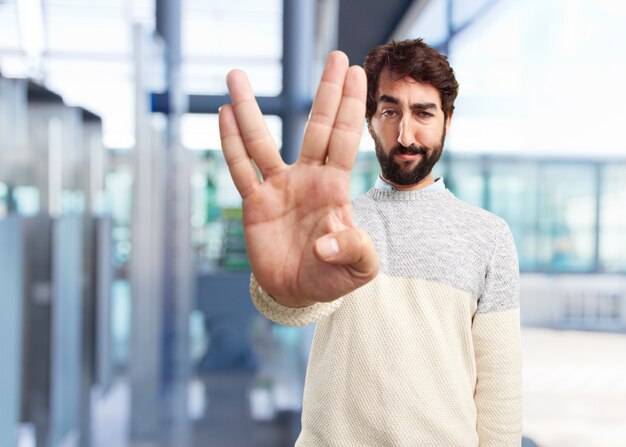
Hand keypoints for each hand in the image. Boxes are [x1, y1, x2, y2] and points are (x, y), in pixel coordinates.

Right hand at [219, 51, 378, 307]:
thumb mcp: (357, 269)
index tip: (357, 72)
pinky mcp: (255, 203)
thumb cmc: (332, 276)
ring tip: (236, 76)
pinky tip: (223, 116)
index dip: (350, 107)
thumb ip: (354, 251)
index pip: (344, 140)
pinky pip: (240, 170)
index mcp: (334, 187)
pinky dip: (230, 144)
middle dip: (327, 92)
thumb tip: (326, 243)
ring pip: (261, 142)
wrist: (298, 292)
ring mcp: (279, 187)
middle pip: (316, 127)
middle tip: (336, 56)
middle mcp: (307, 178)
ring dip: (249, 110)